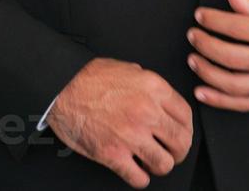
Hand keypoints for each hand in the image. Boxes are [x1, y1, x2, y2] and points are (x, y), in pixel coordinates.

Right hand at [46, 57, 193, 188]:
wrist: (62, 86)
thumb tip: (161, 101)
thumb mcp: (130, 70)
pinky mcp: (113, 154)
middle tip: (171, 152)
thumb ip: (150, 86)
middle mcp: (147, 112)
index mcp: (154, 89)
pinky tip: (135, 170)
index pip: (186, 117)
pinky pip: (138, 178)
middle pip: (181, 142)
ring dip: (159, 165)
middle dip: (179, 151)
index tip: (181, 134)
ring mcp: (130, 135)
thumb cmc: (90, 76)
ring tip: (151, 161)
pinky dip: (139, 178)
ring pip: (164, 164)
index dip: (186, 129)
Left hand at [187, 0, 248, 110]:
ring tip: (194, 61)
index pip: (238, 26)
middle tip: (194, 36)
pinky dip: (220, 101)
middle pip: (232, 57)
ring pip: (234, 84)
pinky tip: (204, 92)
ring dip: (208, 73)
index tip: (201, 16)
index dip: (214, 20)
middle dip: (206, 46)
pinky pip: (244, 104)